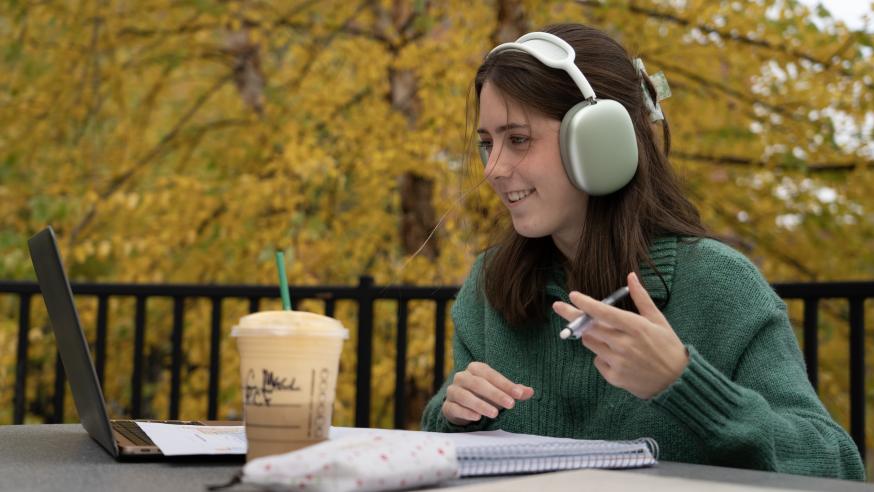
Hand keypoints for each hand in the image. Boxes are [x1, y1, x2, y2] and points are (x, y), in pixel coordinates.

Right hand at [442, 361, 534, 425]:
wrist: (461, 406)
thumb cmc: (484, 395)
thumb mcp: (501, 392)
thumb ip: (515, 391)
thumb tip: (530, 391)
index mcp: (475, 369)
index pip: (491, 374)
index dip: (505, 384)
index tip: (519, 394)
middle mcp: (462, 377)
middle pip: (478, 383)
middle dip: (496, 394)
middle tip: (511, 405)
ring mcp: (453, 391)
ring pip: (465, 396)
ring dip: (481, 404)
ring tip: (495, 414)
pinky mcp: (447, 406)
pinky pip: (455, 408)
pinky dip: (466, 412)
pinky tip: (477, 418)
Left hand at [552, 272, 687, 399]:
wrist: (677, 382)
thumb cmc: (668, 347)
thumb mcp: (658, 320)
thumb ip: (641, 298)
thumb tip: (630, 276)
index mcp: (636, 327)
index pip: (604, 313)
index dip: (585, 303)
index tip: (572, 295)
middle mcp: (625, 344)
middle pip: (589, 327)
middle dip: (572, 316)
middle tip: (560, 307)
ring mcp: (619, 362)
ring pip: (590, 343)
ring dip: (590, 335)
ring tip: (606, 335)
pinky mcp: (615, 377)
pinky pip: (597, 361)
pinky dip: (602, 356)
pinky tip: (617, 357)